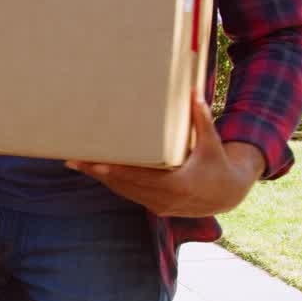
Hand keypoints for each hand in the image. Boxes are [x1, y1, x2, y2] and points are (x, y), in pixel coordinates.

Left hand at [66, 91, 265, 217]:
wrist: (227, 194)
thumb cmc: (218, 164)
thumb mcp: (212, 143)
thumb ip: (202, 119)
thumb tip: (195, 93)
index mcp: (178, 185)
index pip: (140, 178)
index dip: (116, 171)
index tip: (96, 163)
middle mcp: (165, 200)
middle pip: (125, 186)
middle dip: (99, 173)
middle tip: (74, 161)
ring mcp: (160, 206)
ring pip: (124, 192)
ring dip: (101, 179)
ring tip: (77, 165)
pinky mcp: (157, 208)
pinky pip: (130, 195)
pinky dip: (113, 184)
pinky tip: (97, 173)